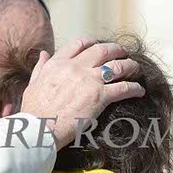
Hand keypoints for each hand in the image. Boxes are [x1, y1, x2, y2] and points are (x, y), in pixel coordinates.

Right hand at [20, 39, 144, 149]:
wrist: (39, 130)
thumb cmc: (33, 112)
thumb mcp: (33, 85)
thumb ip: (40, 68)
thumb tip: (44, 54)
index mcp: (59, 64)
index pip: (79, 44)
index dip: (93, 43)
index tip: (99, 46)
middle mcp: (76, 68)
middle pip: (103, 50)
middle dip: (116, 50)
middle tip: (123, 53)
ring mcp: (89, 81)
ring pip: (118, 65)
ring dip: (130, 65)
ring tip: (136, 69)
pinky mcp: (101, 97)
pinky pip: (124, 88)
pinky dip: (134, 88)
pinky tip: (139, 90)